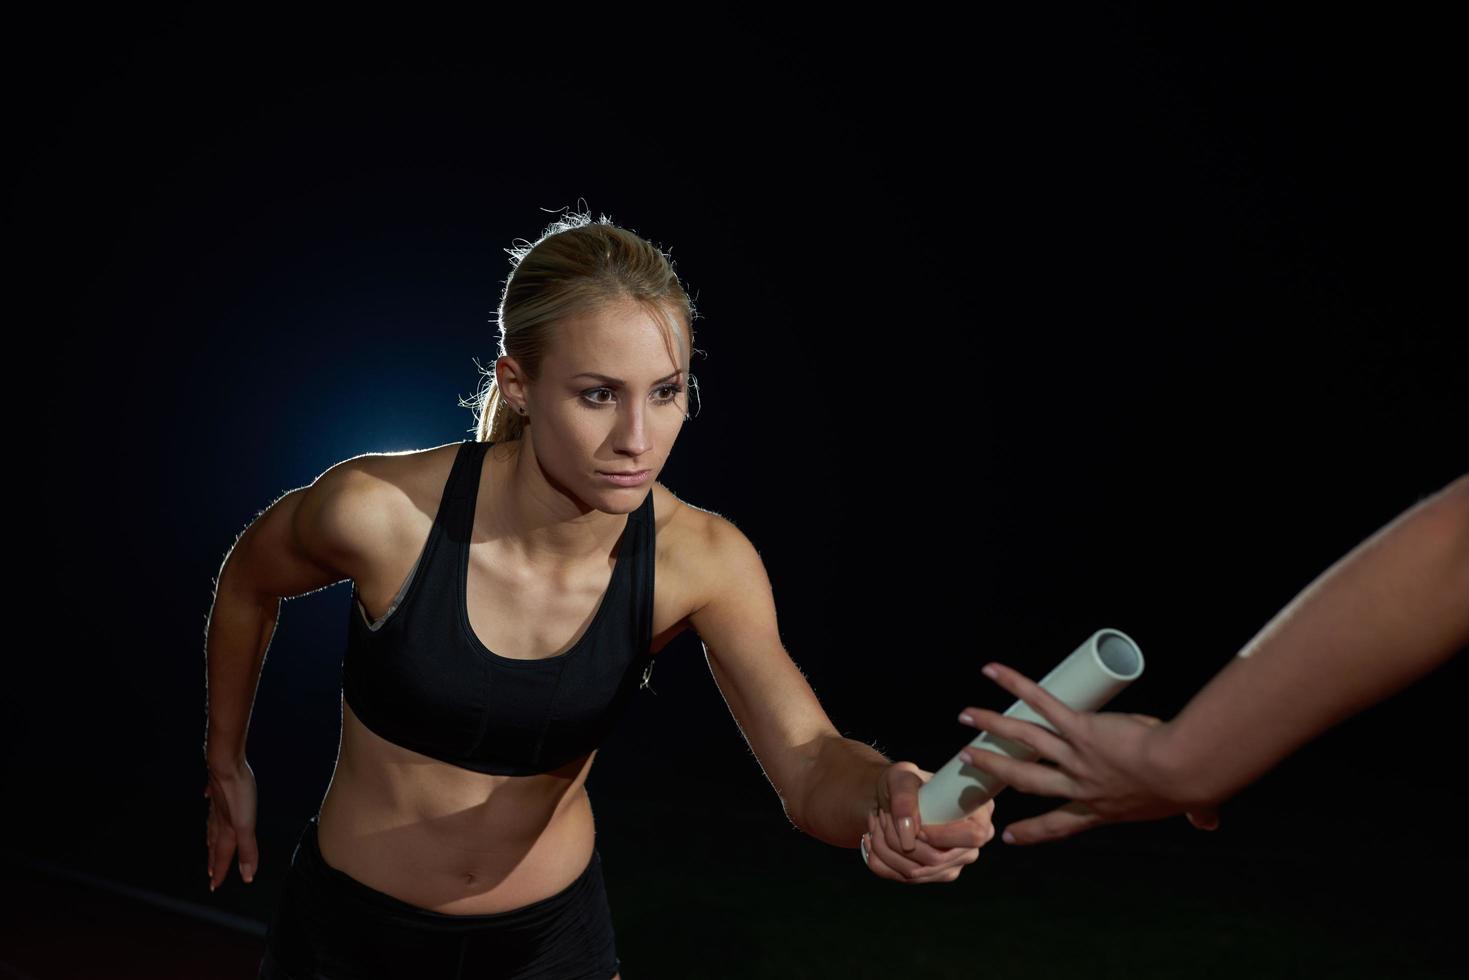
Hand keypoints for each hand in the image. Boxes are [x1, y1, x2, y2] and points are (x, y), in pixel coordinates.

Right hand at [204, 757, 259, 891]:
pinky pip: (212, 799)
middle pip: (216, 843)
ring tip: (209, 843)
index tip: (215, 885)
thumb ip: (248, 850)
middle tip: (211, 872)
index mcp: (227, 829)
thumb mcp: (247, 825)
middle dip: (214, 859)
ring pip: (213, 824)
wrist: (226, 764)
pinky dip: (210, 803)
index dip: (220, 871)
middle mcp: (219, 818)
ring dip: (211, 837)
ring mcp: (218, 802)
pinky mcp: (219, 787)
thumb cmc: (238, 793)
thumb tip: (247, 876)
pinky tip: (207, 796)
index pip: (223, 855)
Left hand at [862, 760, 995, 882]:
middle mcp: (972, 844)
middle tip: (883, 815)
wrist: (891, 800)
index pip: (973, 836)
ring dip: (887, 847)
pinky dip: (882, 859)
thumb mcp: (901, 777)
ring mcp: (955, 863)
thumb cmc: (903, 783)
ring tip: (877, 822)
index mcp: (979, 813)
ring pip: (917, 871)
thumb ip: (905, 798)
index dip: (940, 834)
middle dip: (900, 839)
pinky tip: (874, 838)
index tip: (914, 821)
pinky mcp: (935, 875)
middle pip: (938, 859)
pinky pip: (904, 878)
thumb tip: (909, 834)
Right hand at [956, 662, 1220, 843]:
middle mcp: (1080, 785)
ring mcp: (1075, 756)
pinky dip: (1016, 685)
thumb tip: (1210, 821)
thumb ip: (1197, 813)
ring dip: (991, 725)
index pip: (1060, 823)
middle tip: (968, 759)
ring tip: (966, 715)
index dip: (1034, 831)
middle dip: (993, 768)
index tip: (1010, 837)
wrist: (1178, 772)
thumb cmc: (1186, 788)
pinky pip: (1040, 703)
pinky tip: (994, 671)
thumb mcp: (1187, 805)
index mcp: (1102, 808)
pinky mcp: (1079, 728)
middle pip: (1025, 778)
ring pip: (1023, 739)